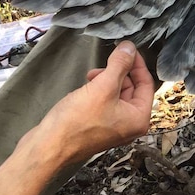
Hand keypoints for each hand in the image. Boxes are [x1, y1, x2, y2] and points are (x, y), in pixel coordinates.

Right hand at [26, 41, 154, 165]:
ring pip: (117, 94)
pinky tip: (86, 87)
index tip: (127, 49)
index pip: (146, 84)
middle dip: (118, 73)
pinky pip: (104, 102)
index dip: (137, 64)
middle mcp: (130, 125)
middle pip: (132, 88)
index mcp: (139, 118)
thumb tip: (129, 47)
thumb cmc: (77, 121)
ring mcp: (113, 127)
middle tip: (103, 66)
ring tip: (91, 77)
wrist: (47, 147)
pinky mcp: (97, 127)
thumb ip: (119, 65)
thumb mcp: (103, 86)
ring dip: (106, 80)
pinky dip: (98, 91)